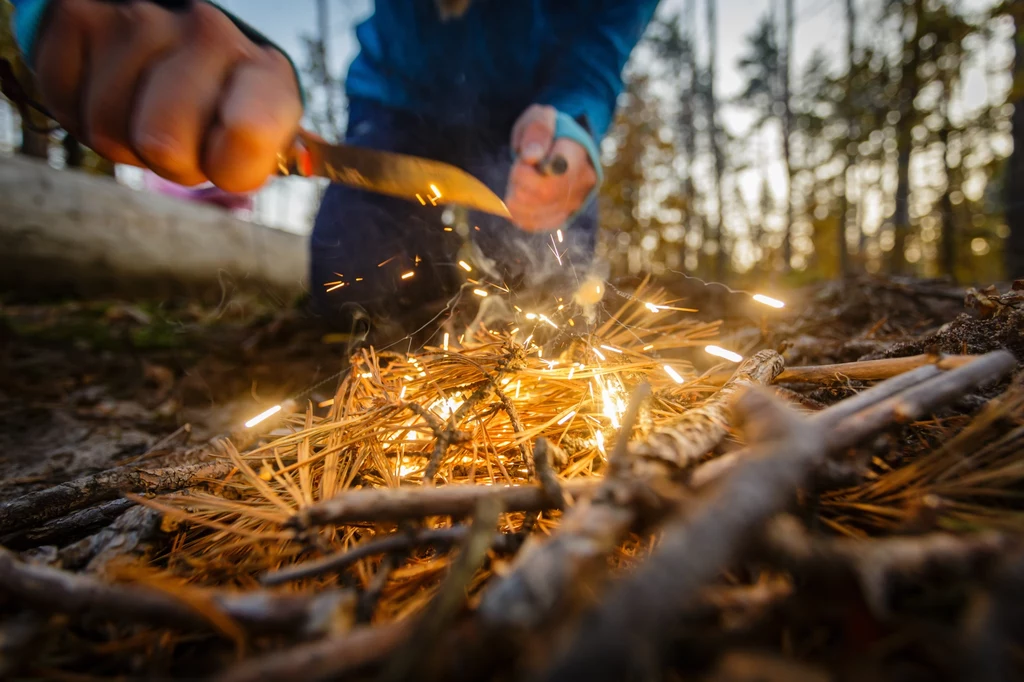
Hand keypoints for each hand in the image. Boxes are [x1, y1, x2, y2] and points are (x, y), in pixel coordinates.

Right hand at [32, 0, 301, 191]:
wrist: (158, 38)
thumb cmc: (217, 103)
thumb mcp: (257, 130)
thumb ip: (265, 155)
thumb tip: (302, 168)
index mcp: (264, 71)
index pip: (251, 133)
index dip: (231, 168)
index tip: (226, 165)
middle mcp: (208, 33)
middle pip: (165, 147)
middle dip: (169, 163)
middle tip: (181, 143)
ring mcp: (141, 19)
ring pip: (109, 130)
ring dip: (122, 140)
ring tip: (143, 113)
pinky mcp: (79, 16)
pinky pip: (64, 102)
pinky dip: (79, 112)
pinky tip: (108, 89)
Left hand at [505, 104, 597, 232]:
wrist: (559, 149)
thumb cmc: (548, 132)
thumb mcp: (541, 118)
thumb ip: (538, 130)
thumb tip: (531, 156)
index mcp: (578, 152)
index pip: (556, 168)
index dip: (530, 169)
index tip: (523, 159)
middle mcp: (582, 181)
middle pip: (545, 193)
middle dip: (519, 182)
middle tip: (516, 169)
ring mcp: (574, 202)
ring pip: (538, 211)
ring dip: (516, 197)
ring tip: (518, 182)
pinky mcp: (562, 217)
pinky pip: (535, 224)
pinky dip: (518, 212)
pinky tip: (519, 198)